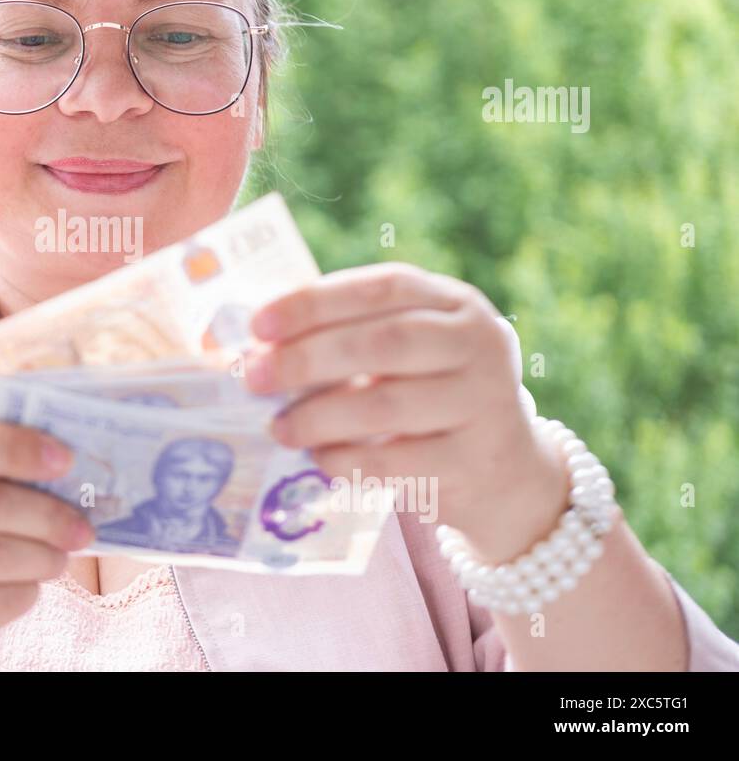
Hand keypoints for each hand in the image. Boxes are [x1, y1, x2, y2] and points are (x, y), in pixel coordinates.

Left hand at [244, 261, 568, 562]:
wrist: (506, 473)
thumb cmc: (430, 397)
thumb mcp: (408, 352)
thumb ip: (348, 335)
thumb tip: (257, 341)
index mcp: (455, 303)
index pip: (382, 288)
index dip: (315, 301)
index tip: (258, 323)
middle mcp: (480, 344)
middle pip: (384, 342)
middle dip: (307, 358)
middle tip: (254, 377)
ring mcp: (484, 404)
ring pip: (385, 405)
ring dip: (318, 417)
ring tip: (278, 427)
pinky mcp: (474, 463)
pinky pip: (394, 461)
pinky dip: (346, 459)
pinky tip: (318, 458)